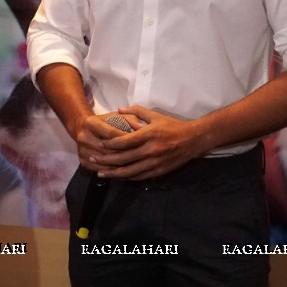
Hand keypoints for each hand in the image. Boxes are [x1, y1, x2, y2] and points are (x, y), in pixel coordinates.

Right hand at [71, 112, 139, 170]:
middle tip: (139, 156)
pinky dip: (111, 171)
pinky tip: (123, 171)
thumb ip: (129, 119)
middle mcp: (83, 136)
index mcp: (91, 123)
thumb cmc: (105, 122)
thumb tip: (142, 127)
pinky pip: (99, 169)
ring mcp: (81, 150)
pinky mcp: (82, 161)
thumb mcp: (116, 116)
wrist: (84, 128)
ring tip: (134, 165)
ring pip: (104, 161)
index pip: (110, 133)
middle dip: (124, 153)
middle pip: (107, 149)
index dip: (125, 138)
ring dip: (119, 165)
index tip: (139, 141)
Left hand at [83, 105, 208, 179]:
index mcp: (148, 135)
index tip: (98, 145)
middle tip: (93, 159)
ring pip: (129, 171)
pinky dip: (127, 177)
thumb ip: (136, 112)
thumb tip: (118, 109)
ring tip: (100, 173)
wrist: (193, 140)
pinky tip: (117, 177)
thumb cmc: (172, 126)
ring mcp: (154, 163)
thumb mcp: (155, 115)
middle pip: (123, 158)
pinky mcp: (158, 171)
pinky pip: (139, 177)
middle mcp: (150, 150)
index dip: (109, 145)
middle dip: (106, 160)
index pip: (124, 142)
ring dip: (113, 173)